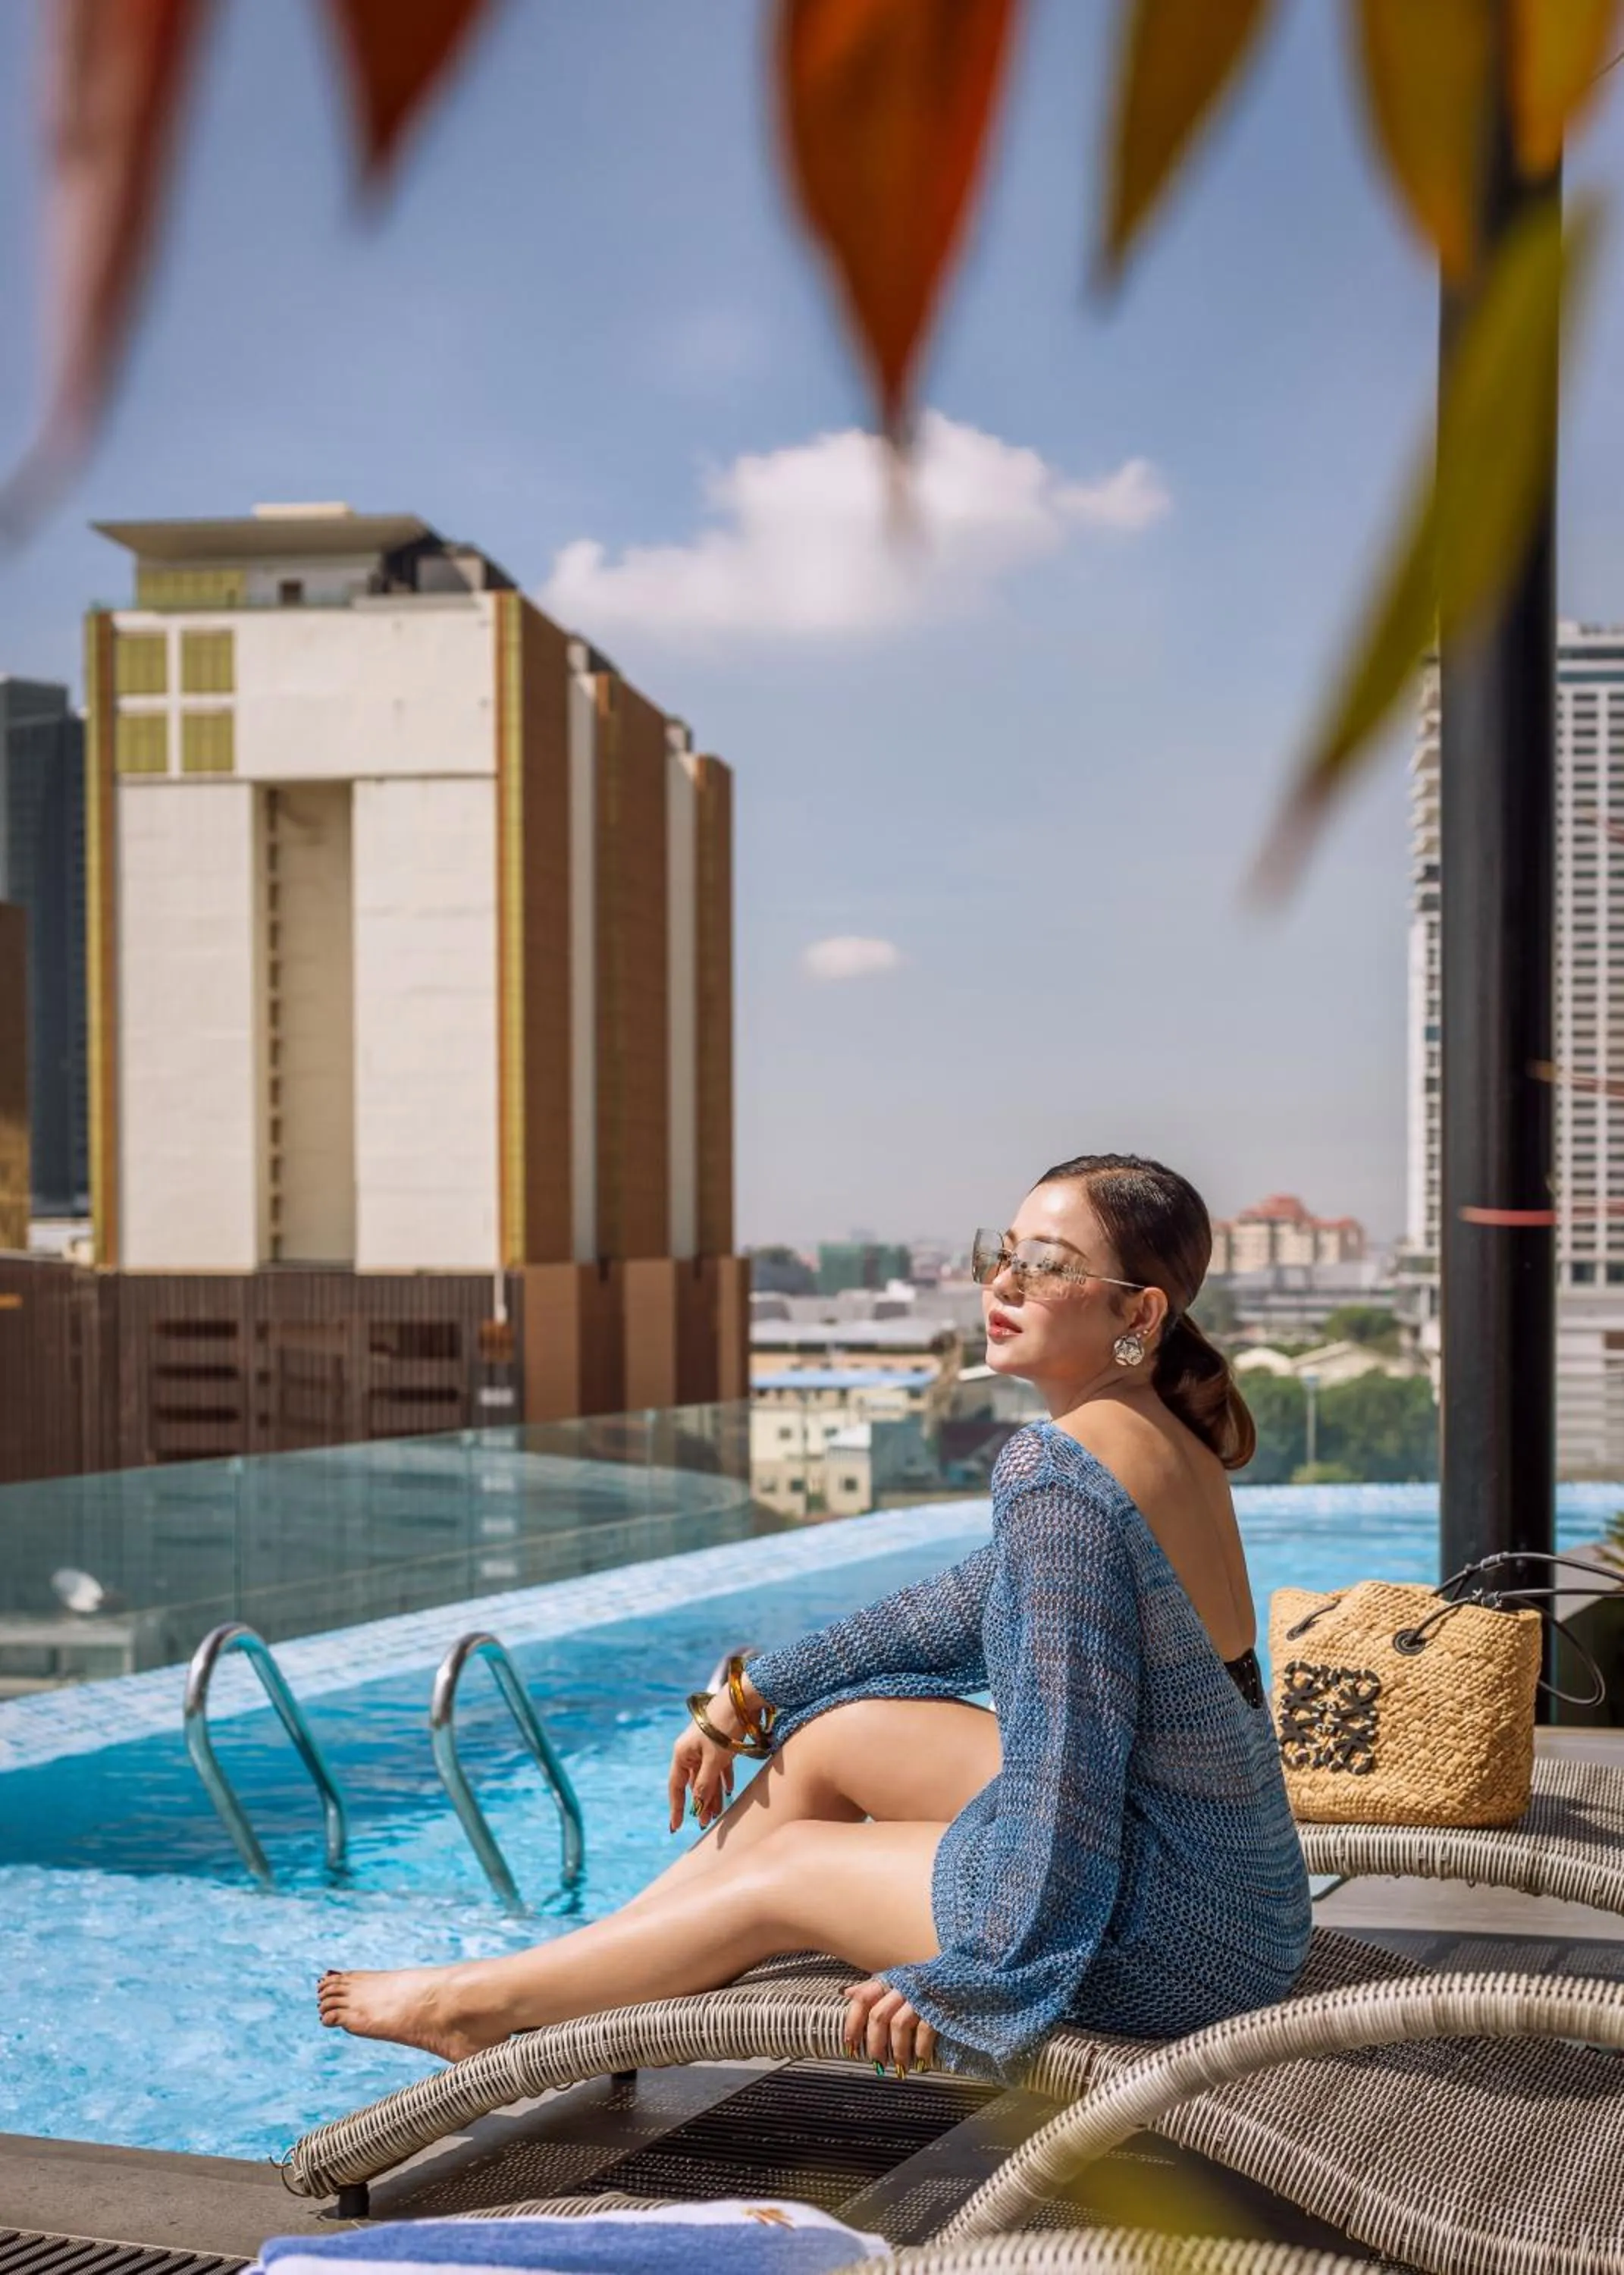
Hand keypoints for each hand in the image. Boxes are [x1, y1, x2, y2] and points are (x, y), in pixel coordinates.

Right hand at [667, 1697, 736, 1833]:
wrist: (742, 1699)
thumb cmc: (724, 1727)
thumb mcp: (714, 1759)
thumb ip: (705, 1783)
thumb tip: (698, 1805)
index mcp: (682, 1752)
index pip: (676, 1786)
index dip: (676, 1807)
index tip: (675, 1827)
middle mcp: (691, 1749)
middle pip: (694, 1782)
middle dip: (701, 1802)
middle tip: (706, 1824)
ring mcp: (706, 1745)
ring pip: (708, 1775)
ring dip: (713, 1793)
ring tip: (719, 1813)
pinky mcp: (721, 1741)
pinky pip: (719, 1765)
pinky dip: (723, 1777)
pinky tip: (729, 1789)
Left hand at [844, 1977, 936, 2074]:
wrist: (963, 1974)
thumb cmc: (925, 1981)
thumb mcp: (898, 1980)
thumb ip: (873, 1988)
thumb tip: (846, 1993)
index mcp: (890, 1979)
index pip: (863, 1998)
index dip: (853, 2023)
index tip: (850, 2045)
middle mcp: (903, 1986)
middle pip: (879, 2016)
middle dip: (875, 2044)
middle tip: (877, 2063)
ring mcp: (921, 1996)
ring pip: (899, 2025)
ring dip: (897, 2051)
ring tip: (900, 2067)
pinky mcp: (939, 2007)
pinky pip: (925, 2030)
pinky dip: (921, 2049)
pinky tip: (921, 2061)